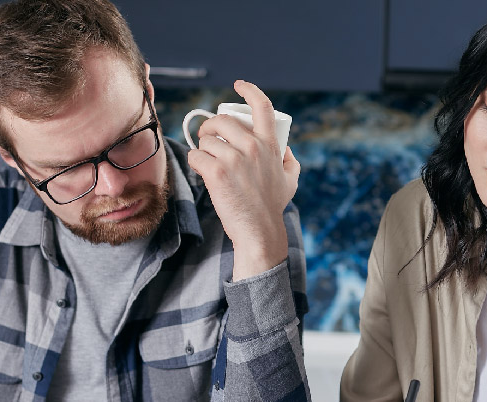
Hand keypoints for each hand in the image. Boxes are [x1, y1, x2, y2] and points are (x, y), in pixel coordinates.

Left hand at [186, 79, 299, 279]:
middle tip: (207, 137)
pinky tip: (201, 171)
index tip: (238, 85)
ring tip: (207, 161)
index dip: (249, 90)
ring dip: (202, 148)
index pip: (262, 106)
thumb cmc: (272, 206)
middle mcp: (253, 147)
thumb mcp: (290, 180)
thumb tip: (286, 148)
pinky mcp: (217, 172)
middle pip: (222, 120)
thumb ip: (290, 161)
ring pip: (206, 140)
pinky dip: (195, 162)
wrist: (259, 230)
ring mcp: (234, 159)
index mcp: (270, 144)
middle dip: (210, 126)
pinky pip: (196, 156)